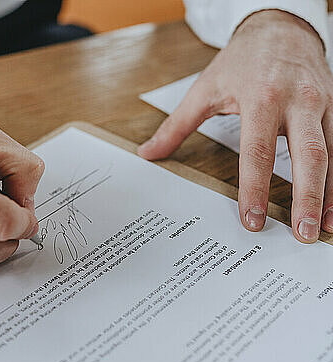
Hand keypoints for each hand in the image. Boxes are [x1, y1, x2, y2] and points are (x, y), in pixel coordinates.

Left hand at [139, 10, 332, 242]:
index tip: (251, 218)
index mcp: (260, 97)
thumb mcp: (204, 88)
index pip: (258, 151)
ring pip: (331, 153)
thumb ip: (175, 125)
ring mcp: (321, 104)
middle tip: (301, 233)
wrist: (281, 27)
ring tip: (323, 228)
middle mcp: (296, 101)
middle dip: (306, 197)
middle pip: (307, 155)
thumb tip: (148, 153)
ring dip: (329, 194)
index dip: (254, 187)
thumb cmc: (241, 60)